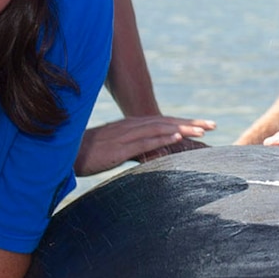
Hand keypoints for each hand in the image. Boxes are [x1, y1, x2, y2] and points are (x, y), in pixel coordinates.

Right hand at [76, 116, 214, 175]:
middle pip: (166, 122)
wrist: (65, 154)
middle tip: (213, 125)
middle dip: (191, 123)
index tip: (204, 126)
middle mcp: (131, 126)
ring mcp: (125, 135)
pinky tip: (176, 136)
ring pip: (159, 128)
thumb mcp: (115, 151)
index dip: (184, 123)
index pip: (163, 122)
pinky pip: (143, 141)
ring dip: (182, 128)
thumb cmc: (88, 154)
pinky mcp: (119, 147)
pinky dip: (161, 137)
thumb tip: (149, 155)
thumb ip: (133, 150)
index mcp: (131, 127)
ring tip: (202, 130)